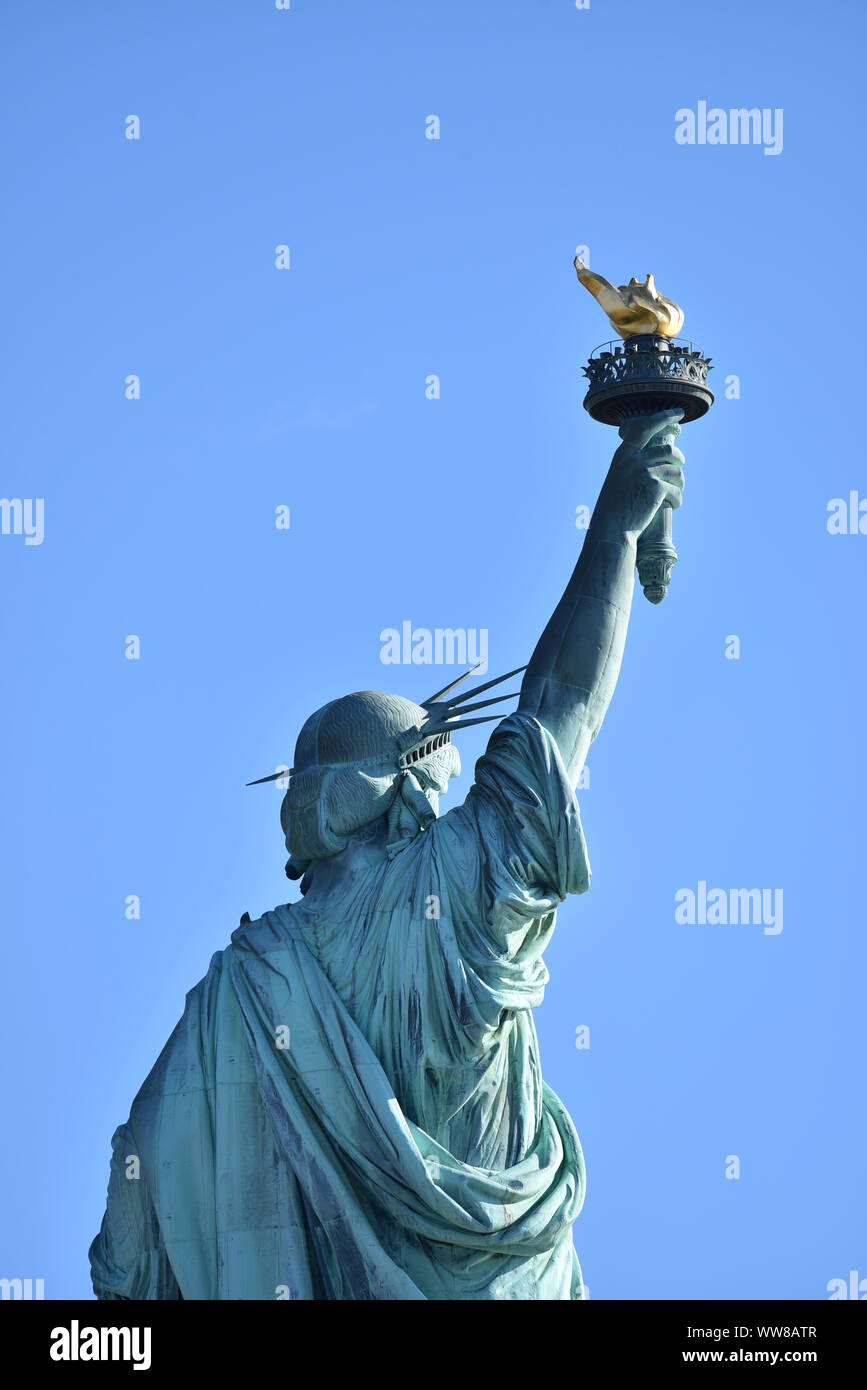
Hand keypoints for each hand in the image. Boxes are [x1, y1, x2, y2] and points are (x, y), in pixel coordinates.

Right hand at [589, 409, 684, 542]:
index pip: (646, 427)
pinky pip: (677, 490)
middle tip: (680, 464)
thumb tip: (664, 455)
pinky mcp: (655, 489)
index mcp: (623, 454)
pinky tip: (674, 506)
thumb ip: (636, 464)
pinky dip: (678, 499)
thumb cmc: (615, 506)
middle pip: (669, 450)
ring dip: (679, 483)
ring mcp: (645, 473)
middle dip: (679, 458)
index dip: (664, 417)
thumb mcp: (620, 478)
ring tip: (675, 492)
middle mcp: (634, 460)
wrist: (611, 529)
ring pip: (676, 471)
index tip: (678, 412)